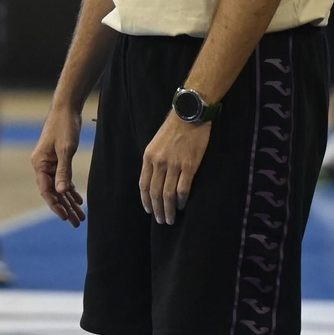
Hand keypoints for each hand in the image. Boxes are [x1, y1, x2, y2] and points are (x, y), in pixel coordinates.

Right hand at [31, 107, 85, 227]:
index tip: (65, 217)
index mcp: (39, 164)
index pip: (46, 190)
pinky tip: (78, 200)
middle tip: (76, 223)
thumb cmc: (64, 126)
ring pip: (59, 188)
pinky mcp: (58, 160)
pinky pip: (63, 179)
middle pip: (53, 192)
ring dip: (69, 202)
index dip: (55, 205)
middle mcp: (42, 166)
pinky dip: (71, 190)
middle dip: (65, 208)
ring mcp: (49, 163)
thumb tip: (61, 191)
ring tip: (80, 217)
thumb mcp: (66, 150)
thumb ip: (63, 171)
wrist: (66, 109)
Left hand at [140, 110, 211, 225]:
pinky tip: (182, 206)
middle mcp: (159, 162)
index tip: (149, 210)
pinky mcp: (189, 165)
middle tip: (161, 220)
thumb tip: (154, 178)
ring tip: (170, 219)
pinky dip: (182, 200)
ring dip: (169, 209)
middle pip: (155, 193)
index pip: (144, 185)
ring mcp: (174, 165)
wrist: (190, 114)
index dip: (146, 201)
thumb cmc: (174, 127)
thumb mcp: (156, 142)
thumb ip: (154, 160)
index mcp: (148, 157)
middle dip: (158, 209)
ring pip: (168, 194)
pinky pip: (183, 188)